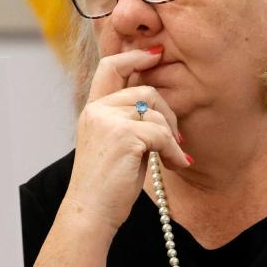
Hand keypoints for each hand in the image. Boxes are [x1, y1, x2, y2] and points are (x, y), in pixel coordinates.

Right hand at [65, 48, 189, 230]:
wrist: (90, 212)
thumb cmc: (106, 185)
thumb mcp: (114, 144)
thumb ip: (127, 121)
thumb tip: (157, 107)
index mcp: (92, 109)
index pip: (111, 66)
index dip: (135, 56)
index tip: (156, 54)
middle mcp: (97, 110)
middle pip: (145, 89)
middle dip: (168, 111)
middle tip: (176, 137)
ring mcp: (108, 120)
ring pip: (155, 111)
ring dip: (171, 136)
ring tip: (173, 157)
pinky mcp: (123, 136)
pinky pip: (161, 134)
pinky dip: (173, 151)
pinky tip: (176, 165)